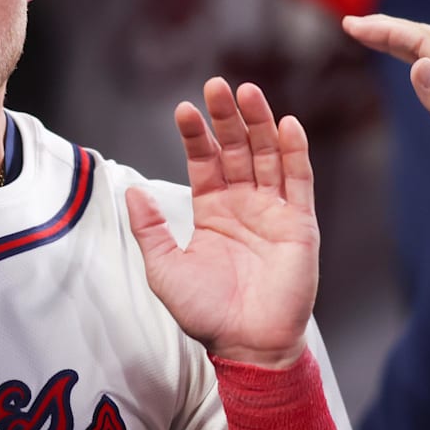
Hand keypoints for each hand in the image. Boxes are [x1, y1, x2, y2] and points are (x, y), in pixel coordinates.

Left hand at [127, 77, 318, 369]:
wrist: (245, 345)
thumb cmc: (205, 312)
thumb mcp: (163, 268)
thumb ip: (149, 228)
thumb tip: (130, 190)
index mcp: (212, 211)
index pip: (204, 161)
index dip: (195, 135)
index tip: (183, 109)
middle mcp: (244, 204)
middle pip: (237, 149)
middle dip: (227, 117)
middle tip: (216, 84)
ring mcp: (273, 211)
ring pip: (268, 156)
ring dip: (260, 123)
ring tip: (247, 92)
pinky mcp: (299, 224)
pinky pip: (299, 181)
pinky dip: (295, 152)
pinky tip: (287, 124)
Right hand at [343, 14, 429, 240]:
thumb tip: (418, 65)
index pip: (424, 43)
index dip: (387, 31)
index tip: (353, 27)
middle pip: (428, 41)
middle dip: (389, 29)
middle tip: (353, 25)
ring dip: (400, 40)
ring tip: (371, 36)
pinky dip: (415, 58)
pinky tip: (407, 63)